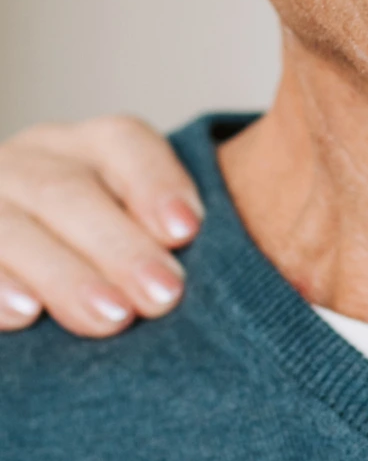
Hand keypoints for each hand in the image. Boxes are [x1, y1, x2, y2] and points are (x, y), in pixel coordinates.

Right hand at [0, 116, 201, 335]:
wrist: (50, 258)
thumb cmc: (119, 264)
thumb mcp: (148, 236)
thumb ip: (175, 241)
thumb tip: (251, 276)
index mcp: (89, 148)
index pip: (123, 142)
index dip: (155, 182)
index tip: (187, 231)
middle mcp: (30, 163)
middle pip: (69, 192)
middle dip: (119, 247)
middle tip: (164, 296)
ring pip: (12, 227)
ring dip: (63, 274)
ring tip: (111, 318)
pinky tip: (24, 317)